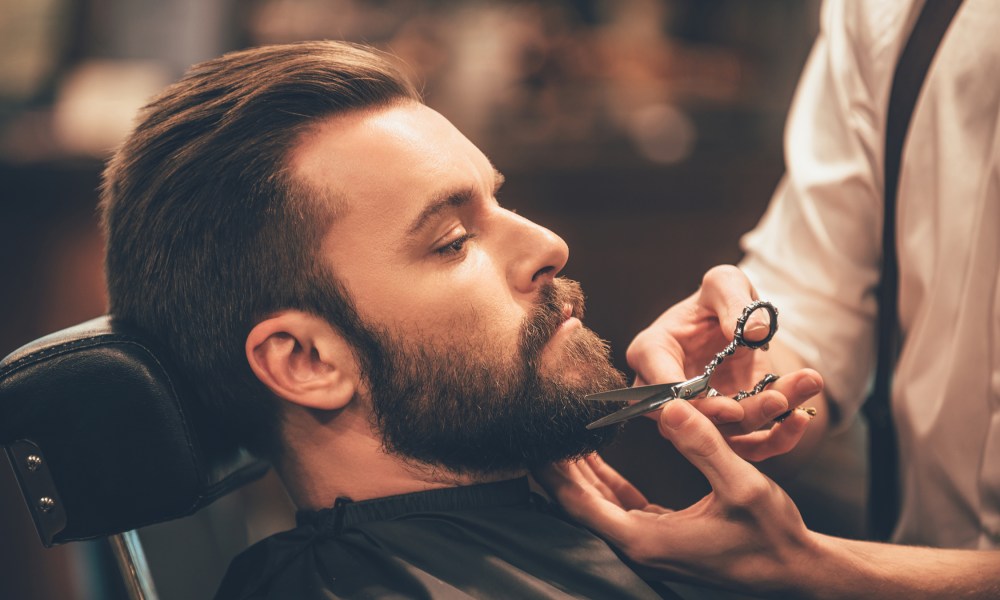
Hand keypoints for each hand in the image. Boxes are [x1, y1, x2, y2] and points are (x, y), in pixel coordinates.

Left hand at [537, 399, 816, 595]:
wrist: (797, 570)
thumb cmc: (772, 535)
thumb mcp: (742, 484)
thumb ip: (702, 445)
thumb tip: (668, 405)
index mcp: (646, 539)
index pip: (578, 503)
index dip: (551, 471)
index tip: (535, 441)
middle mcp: (639, 546)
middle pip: (579, 504)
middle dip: (557, 467)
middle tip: (541, 428)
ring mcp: (649, 546)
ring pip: (598, 505)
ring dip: (579, 472)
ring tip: (562, 435)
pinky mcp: (662, 540)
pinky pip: (619, 508)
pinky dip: (605, 482)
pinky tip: (598, 459)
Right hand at [627, 265, 821, 460]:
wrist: (740, 323)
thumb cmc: (721, 299)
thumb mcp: (725, 283)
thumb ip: (733, 299)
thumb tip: (752, 331)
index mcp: (652, 352)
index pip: (661, 385)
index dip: (692, 401)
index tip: (729, 406)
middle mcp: (666, 392)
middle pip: (690, 419)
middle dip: (735, 416)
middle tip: (776, 400)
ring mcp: (694, 415)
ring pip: (723, 435)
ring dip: (764, 419)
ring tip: (801, 390)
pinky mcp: (727, 429)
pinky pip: (748, 446)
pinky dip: (777, 437)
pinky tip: (802, 415)